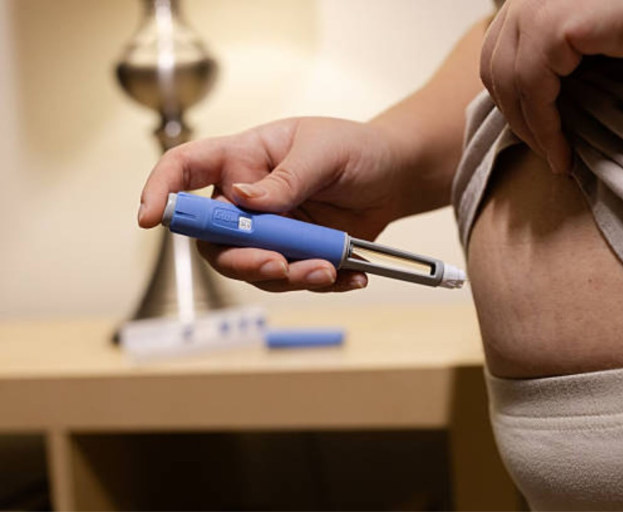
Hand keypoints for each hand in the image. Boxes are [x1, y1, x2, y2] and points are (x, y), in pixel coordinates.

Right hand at [138, 117, 408, 292]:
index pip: (185, 169)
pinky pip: (295, 280)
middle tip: (276, 266)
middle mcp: (248, 199)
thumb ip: (286, 177)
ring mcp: (272, 231)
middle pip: (216, 239)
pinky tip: (349, 276)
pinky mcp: (298, 254)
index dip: (160, 191)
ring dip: (290, 276)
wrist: (395, 174)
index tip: (148, 218)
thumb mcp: (323, 151)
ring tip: (329, 269)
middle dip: (241, 259)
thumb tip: (245, 200)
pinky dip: (320, 283)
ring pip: (256, 267)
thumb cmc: (355, 147)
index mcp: (243, 158)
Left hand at [480, 0, 622, 173]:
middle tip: (545, 152)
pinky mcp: (551, 27)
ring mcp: (533, 8)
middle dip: (516, 118)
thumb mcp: (587, 36)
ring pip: (509, 86)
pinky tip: (562, 152)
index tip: (535, 134)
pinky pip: (532, 92)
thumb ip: (555, 54)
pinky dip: (545, 129)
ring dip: (531, 131)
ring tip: (556, 159)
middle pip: (494, 72)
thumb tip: (532, 99)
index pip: (496, 57)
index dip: (511, 101)